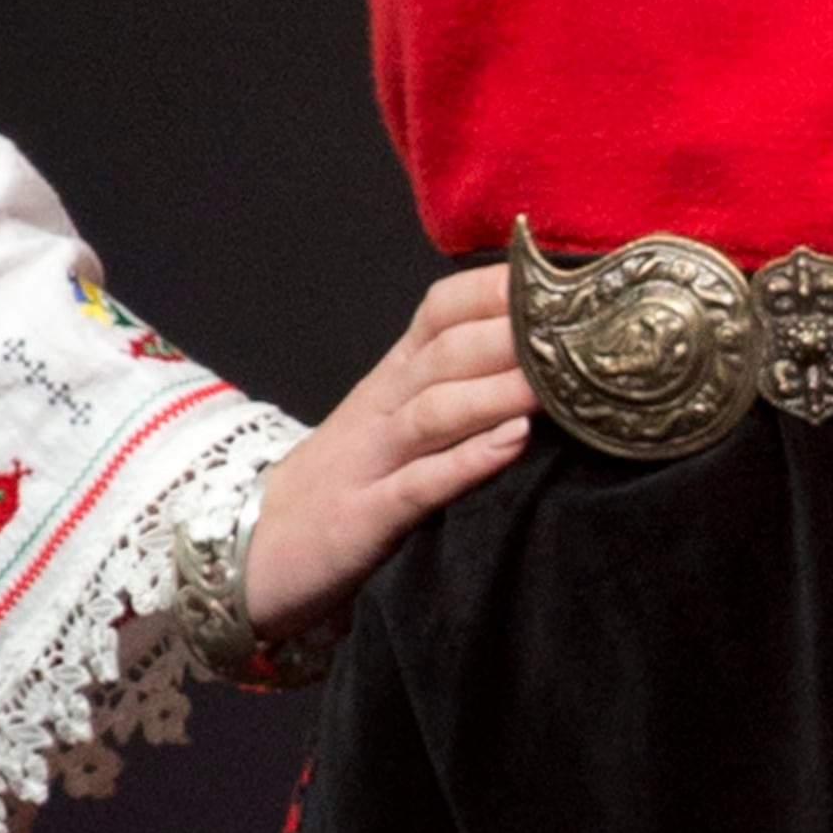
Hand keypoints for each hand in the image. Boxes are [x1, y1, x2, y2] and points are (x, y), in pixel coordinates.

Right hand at [240, 266, 533, 636]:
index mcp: (391, 379)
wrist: (244, 553)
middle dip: (515, 335)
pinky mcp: (361, 519)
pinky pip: (417, 484)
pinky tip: (512, 445)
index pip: (442, 311)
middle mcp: (380, 407)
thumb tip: (544, 365)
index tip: (566, 279)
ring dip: (498, 391)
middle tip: (587, 328)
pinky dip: (465, 462)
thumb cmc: (341, 486)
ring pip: (434, 410)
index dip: (500, 289)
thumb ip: (449, 391)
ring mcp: (368, 461)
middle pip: (447, 351)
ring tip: (559, 383)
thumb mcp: (390, 426)